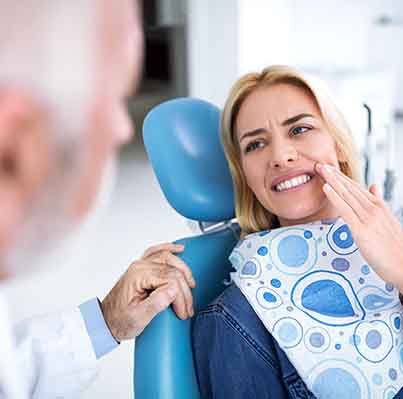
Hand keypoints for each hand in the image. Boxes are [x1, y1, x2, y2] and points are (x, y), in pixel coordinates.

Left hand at [100, 243, 195, 340]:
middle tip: (187, 307)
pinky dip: (169, 249)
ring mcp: (141, 265)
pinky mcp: (143, 268)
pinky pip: (157, 252)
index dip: (180, 296)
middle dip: (184, 290)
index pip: (170, 280)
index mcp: (138, 276)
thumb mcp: (138, 318)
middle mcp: (140, 266)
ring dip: (183, 270)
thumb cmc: (119, 320)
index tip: (183, 311)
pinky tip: (179, 249)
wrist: (106, 321)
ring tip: (191, 285)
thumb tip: (173, 291)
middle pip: (172, 270)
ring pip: (168, 258)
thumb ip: (156, 304)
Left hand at [316, 163, 402, 289]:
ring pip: (347, 195)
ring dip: (332, 181)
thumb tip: (373, 186)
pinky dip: (335, 197)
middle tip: (320, 164)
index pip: (357, 188)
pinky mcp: (362, 230)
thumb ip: (379, 203)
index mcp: (379, 206)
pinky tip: (326, 187)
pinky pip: (345, 210)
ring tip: (320, 169)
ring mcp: (368, 218)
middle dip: (334, 175)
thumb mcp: (388, 221)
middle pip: (350, 188)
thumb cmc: (395, 248)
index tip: (330, 168)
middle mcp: (374, 209)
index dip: (342, 178)